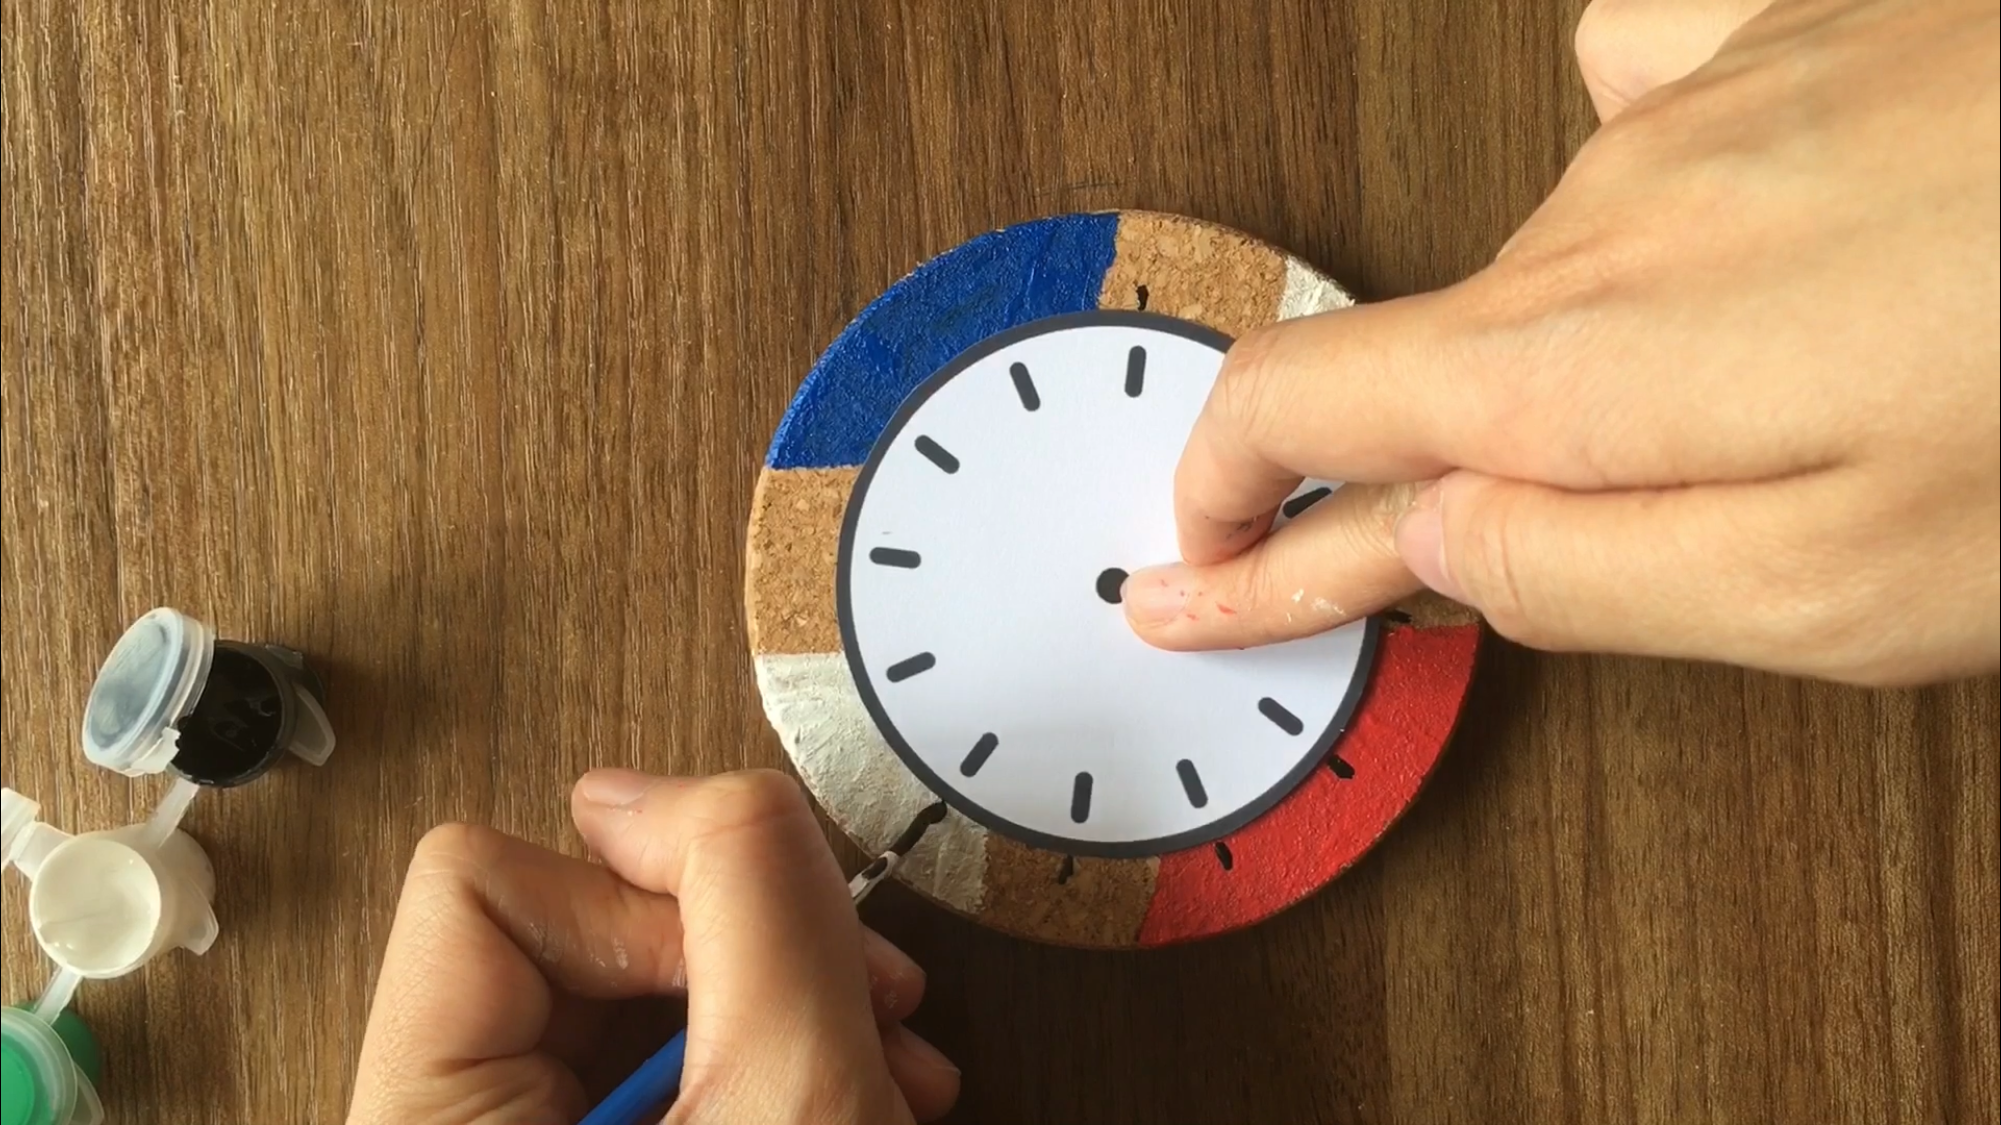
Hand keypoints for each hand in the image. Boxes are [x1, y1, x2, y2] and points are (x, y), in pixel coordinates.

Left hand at [347, 769, 960, 1124]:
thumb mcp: (790, 1096)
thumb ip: (747, 900)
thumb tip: (675, 787)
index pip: (477, 884)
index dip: (641, 897)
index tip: (741, 965)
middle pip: (569, 929)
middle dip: (742, 954)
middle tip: (847, 1008)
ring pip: (642, 993)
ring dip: (784, 1009)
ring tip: (873, 1069)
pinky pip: (675, 1061)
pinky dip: (778, 1064)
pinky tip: (854, 1100)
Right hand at [1124, 0, 1998, 685]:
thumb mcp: (1833, 595)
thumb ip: (1576, 578)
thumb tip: (1429, 544)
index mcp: (1580, 363)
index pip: (1294, 420)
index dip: (1222, 514)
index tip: (1183, 569)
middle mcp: (1602, 208)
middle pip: (1427, 355)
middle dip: (1441, 466)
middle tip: (1531, 553)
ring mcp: (1691, 99)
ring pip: (1551, 257)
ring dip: (1589, 354)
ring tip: (1748, 412)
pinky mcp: (1784, 25)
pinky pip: (1642, 85)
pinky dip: (1651, 176)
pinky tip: (1735, 204)